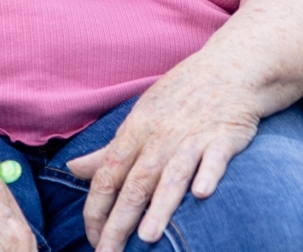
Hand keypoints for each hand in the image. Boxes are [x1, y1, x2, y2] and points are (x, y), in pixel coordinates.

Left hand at [65, 56, 260, 251]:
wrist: (229, 68)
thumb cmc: (180, 97)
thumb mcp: (139, 118)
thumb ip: (110, 150)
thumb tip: (74, 168)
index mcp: (134, 132)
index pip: (107, 174)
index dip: (96, 208)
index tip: (91, 239)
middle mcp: (158, 136)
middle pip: (135, 183)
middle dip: (119, 221)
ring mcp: (191, 137)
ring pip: (171, 175)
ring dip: (160, 206)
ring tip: (148, 237)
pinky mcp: (224, 137)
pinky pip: (215, 159)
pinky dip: (209, 174)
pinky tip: (202, 194)